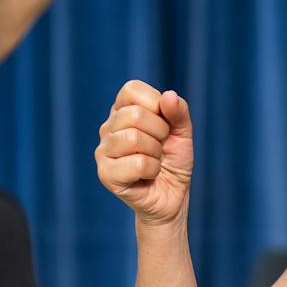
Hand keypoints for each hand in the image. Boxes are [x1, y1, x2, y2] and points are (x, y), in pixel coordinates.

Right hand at [95, 81, 193, 225]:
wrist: (171, 198)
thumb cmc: (173, 162)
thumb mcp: (183, 133)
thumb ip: (179, 112)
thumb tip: (168, 96)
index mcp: (122, 111)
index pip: (131, 89)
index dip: (155, 104)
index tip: (163, 124)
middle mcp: (108, 128)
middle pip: (134, 114)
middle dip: (160, 132)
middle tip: (160, 147)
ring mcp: (103, 151)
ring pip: (134, 138)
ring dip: (155, 152)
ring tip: (154, 161)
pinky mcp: (106, 174)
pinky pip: (137, 163)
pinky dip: (153, 170)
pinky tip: (148, 175)